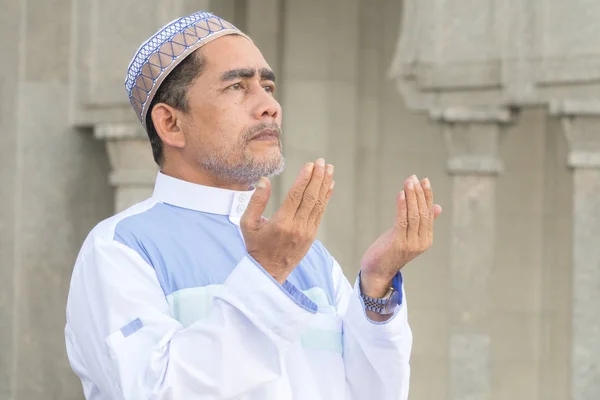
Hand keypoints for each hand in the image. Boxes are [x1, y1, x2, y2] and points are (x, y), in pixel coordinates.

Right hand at [240, 159, 334, 283]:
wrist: (268, 272)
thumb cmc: (256, 246)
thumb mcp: (247, 224)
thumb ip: (256, 201)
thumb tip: (264, 181)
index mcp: (281, 223)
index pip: (296, 196)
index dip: (304, 179)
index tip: (309, 165)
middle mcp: (297, 227)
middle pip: (310, 197)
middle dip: (317, 177)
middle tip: (321, 161)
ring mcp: (306, 232)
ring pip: (318, 204)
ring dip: (324, 185)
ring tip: (329, 169)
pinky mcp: (311, 236)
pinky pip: (320, 213)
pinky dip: (326, 198)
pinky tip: (329, 186)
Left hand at [360, 175, 441, 298]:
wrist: (377, 272)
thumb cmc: (390, 251)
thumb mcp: (408, 235)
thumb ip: (421, 223)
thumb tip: (437, 207)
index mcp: (426, 239)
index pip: (429, 213)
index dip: (427, 196)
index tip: (424, 180)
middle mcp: (421, 241)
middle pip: (422, 212)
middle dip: (419, 193)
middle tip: (413, 178)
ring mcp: (411, 243)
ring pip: (414, 215)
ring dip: (411, 196)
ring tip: (408, 182)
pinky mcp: (398, 243)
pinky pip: (402, 221)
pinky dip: (402, 206)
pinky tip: (401, 194)